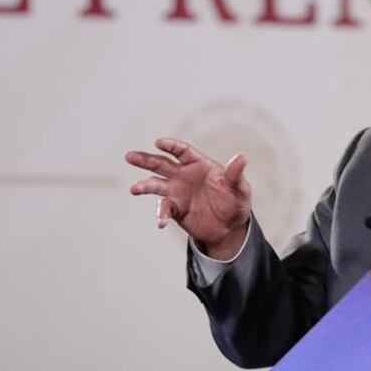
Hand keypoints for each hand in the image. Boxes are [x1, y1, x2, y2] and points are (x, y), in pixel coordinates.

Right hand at [125, 138, 251, 259]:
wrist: (229, 228)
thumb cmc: (235, 202)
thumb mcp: (240, 189)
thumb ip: (236, 175)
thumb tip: (241, 158)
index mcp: (198, 164)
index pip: (181, 151)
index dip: (170, 146)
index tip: (158, 142)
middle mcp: (183, 175)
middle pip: (161, 163)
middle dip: (145, 159)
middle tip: (129, 156)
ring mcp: (176, 191)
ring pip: (155, 184)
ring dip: (144, 186)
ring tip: (134, 189)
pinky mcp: (175, 209)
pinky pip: (164, 209)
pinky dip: (161, 215)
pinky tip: (161, 223)